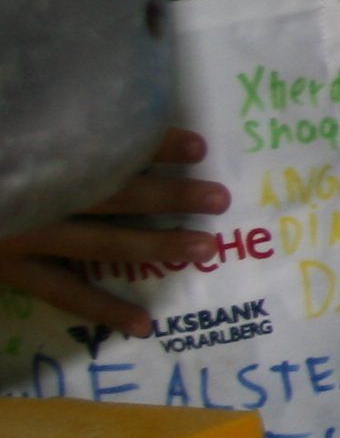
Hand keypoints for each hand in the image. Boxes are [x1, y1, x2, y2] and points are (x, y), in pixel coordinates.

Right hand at [0, 131, 223, 336]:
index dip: (151, 145)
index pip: (99, 148)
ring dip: (153, 244)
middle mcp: (31, 194)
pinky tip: (142, 324)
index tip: (197, 146)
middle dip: (168, 195)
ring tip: (204, 247)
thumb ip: (50, 124)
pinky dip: (101, 308)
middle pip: (110, 192)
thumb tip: (108, 114)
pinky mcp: (8, 268)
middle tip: (220, 197)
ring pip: (97, 241)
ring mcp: (20, 234)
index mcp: (32, 154)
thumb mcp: (13, 127)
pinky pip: (62, 290)